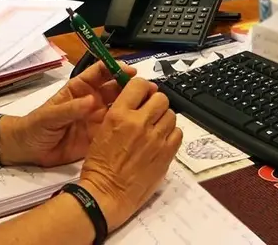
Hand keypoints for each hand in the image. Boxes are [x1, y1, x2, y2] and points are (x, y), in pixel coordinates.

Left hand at [0, 61, 134, 167]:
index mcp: (79, 89)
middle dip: (131, 86)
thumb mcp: (49, 116)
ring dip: (134, 105)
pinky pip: (116, 130)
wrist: (27, 150)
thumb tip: (91, 101)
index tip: (129, 71)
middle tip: (147, 89)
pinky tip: (141, 128)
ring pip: (120, 108)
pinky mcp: (99, 137)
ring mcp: (97, 119)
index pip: (100, 72)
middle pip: (116, 88)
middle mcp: (92, 101)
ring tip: (150, 106)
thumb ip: (70, 109)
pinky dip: (129, 127)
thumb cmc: (34, 126)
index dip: (115, 68)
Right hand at [76, 78, 181, 230]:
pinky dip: (172, 134)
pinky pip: (178, 133)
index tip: (143, 94)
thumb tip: (140, 101)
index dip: (144, 87)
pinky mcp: (166, 154)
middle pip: (161, 98)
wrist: (106, 193)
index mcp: (119, 114)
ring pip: (171, 115)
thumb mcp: (102, 129)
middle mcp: (139, 123)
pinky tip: (162, 141)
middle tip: (151, 112)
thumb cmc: (99, 165)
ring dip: (164, 119)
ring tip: (156, 129)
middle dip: (156, 103)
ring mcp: (155, 139)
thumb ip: (122, 113)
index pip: (140, 84)